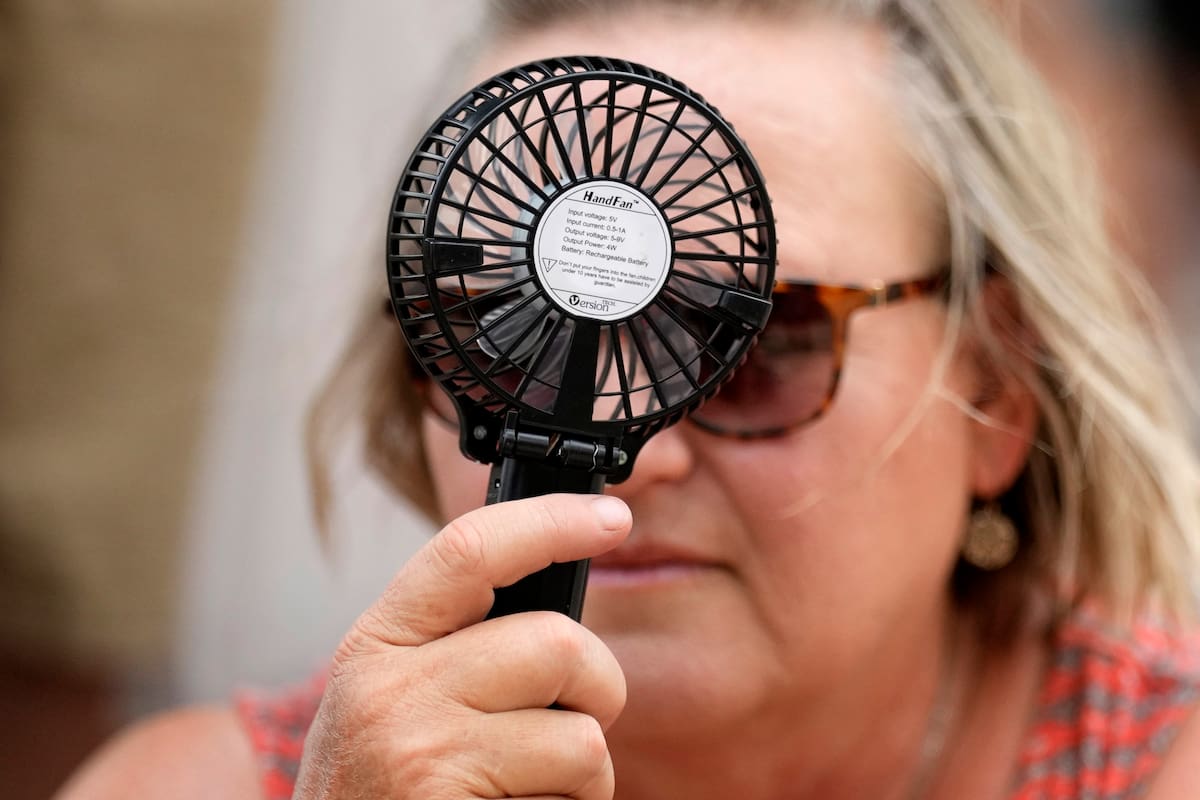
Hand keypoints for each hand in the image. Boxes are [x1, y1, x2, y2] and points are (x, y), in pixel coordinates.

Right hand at [293, 494, 632, 799]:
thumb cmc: (377, 797)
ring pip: (582, 733)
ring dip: (585, 773)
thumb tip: (563, 617)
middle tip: (571, 724)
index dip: (551, 522)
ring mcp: (418, 752)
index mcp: (375, 645)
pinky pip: (571, 796)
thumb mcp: (389, 704)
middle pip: (558, 642)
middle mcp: (387, 690)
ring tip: (532, 790)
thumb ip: (457, 650)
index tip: (611, 517)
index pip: (468, 550)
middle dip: (598, 688)